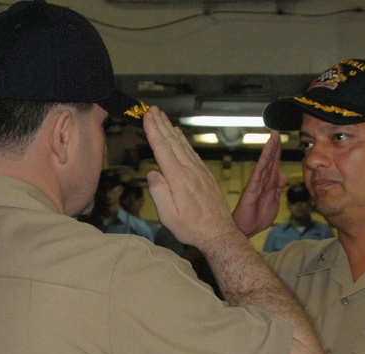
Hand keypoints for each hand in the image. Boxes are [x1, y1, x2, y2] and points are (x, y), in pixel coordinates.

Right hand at [144, 106, 238, 248]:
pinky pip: (192, 153)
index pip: (162, 148)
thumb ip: (158, 191)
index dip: (153, 131)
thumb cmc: (192, 227)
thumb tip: (153, 173)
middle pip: (172, 142)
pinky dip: (184, 141)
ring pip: (183, 145)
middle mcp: (190, 170)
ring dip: (171, 129)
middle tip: (152, 109)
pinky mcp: (205, 176)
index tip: (146, 116)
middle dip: (161, 124)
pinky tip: (180, 136)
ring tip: (163, 117)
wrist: (218, 233)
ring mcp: (199, 172)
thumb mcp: (168, 215)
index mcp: (178, 178)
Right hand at [232, 131, 285, 236]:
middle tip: (277, 131)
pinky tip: (266, 154)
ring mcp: (256, 183)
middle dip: (274, 146)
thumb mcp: (274, 201)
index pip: (274, 164)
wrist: (247, 229)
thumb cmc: (258, 217)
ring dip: (269, 150)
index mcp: (269, 184)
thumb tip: (283, 175)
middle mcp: (262, 181)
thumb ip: (278, 188)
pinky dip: (262, 162)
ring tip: (273, 136)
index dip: (278, 152)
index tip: (282, 139)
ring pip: (264, 163)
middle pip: (270, 160)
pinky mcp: (251, 188)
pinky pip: (258, 173)